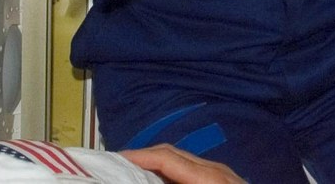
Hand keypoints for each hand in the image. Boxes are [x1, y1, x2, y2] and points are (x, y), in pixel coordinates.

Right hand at [120, 144, 246, 183]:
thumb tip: (150, 180)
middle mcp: (214, 168)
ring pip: (180, 160)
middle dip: (142, 156)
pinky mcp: (222, 179)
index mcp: (207, 176)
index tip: (113, 159)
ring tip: (130, 173)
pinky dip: (170, 172)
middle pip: (172, 153)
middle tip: (114, 166)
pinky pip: (190, 169)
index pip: (166, 157)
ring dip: (155, 164)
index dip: (137, 156)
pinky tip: (158, 181)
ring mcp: (220, 172)